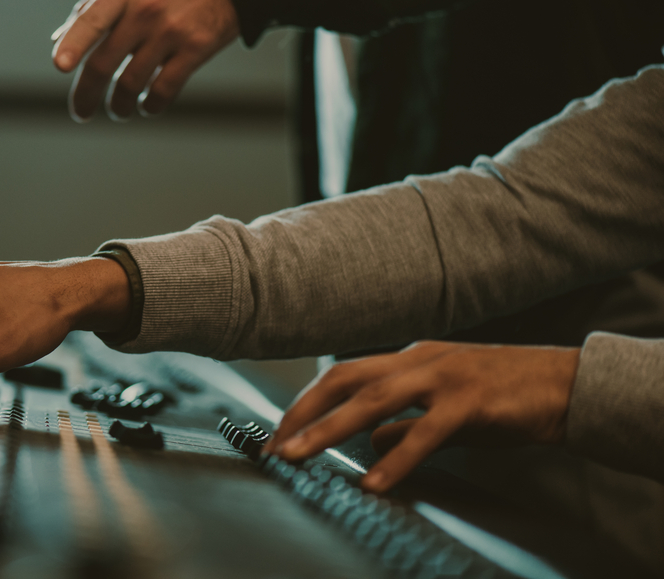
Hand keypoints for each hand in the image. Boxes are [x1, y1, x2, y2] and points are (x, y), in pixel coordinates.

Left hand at [52, 0, 238, 121]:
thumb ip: (94, 7)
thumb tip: (60, 40)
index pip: (91, 20)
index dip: (74, 44)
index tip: (60, 66)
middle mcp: (146, 10)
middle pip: (105, 63)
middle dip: (87, 95)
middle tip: (82, 112)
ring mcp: (171, 31)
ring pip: (132, 83)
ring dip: (120, 106)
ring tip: (118, 110)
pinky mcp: (196, 49)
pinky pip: (165, 89)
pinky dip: (151, 106)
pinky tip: (147, 107)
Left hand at [264, 341, 579, 492]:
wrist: (565, 384)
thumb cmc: (504, 396)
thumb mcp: (444, 408)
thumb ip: (404, 423)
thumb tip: (368, 444)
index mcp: (409, 358)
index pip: (344, 375)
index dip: (308, 403)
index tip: (281, 433)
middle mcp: (419, 359)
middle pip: (346, 379)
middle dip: (305, 411)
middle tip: (276, 444)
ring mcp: (444, 376)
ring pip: (375, 398)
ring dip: (331, 428)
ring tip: (301, 455)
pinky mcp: (471, 401)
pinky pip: (427, 431)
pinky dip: (397, 457)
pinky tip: (375, 482)